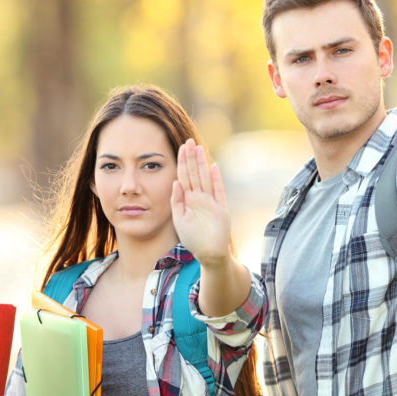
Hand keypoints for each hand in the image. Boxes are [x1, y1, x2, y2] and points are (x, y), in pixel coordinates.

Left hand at [171, 139, 231, 265]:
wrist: (208, 254)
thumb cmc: (193, 238)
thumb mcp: (179, 219)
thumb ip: (177, 201)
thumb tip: (175, 182)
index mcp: (188, 199)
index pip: (184, 176)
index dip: (182, 162)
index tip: (180, 147)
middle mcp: (200, 197)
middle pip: (195, 173)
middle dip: (192, 157)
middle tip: (188, 141)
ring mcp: (211, 201)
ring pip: (205, 178)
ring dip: (202, 163)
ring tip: (199, 148)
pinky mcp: (221, 208)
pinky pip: (218, 191)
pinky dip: (216, 179)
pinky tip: (213, 167)